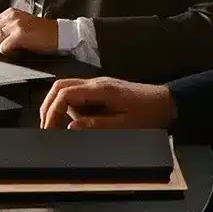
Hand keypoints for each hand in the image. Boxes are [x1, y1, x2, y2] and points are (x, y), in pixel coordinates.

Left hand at [0, 7, 58, 54]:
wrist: (58, 34)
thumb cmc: (41, 32)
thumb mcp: (21, 23)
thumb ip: (6, 27)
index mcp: (10, 13)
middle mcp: (11, 17)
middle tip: (1, 48)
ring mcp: (15, 25)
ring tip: (9, 49)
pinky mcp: (20, 35)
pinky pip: (3, 47)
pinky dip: (6, 52)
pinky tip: (14, 51)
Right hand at [39, 77, 175, 129]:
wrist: (166, 102)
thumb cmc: (149, 113)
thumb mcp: (124, 125)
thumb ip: (96, 125)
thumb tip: (71, 127)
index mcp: (101, 89)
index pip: (65, 93)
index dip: (52, 111)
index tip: (49, 128)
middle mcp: (96, 83)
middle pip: (60, 86)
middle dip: (48, 106)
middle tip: (46, 127)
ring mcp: (98, 85)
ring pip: (67, 89)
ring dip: (59, 106)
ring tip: (59, 127)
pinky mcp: (101, 90)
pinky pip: (78, 95)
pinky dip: (70, 108)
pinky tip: (76, 122)